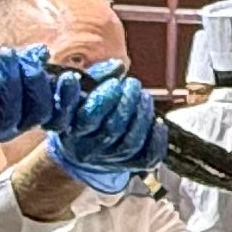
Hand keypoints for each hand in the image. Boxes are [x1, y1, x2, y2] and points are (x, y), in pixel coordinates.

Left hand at [0, 47, 60, 159]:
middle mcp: (10, 126)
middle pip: (34, 109)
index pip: (52, 109)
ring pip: (11, 112)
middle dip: (33, 80)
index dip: (64, 97)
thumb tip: (41, 51)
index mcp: (22, 115)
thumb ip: (17, 66)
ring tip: (6, 57)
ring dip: (12, 82)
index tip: (70, 77)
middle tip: (25, 56)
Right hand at [42, 71, 163, 193]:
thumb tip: (118, 66)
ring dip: (142, 116)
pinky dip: (157, 141)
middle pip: (113, 129)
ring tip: (144, 97)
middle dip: (128, 102)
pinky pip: (147, 158)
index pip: (89, 118)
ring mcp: (110, 160)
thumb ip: (96, 77)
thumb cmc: (81, 111)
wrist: (81, 149)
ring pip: (131, 143)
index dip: (104, 99)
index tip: (115, 83)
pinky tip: (158, 124)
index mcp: (72, 130)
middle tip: (133, 84)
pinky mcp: (128, 165)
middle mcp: (89, 149)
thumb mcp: (79, 93)